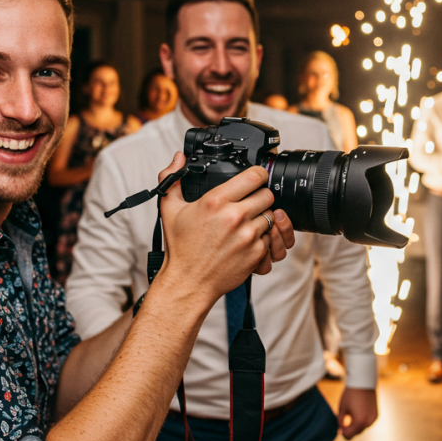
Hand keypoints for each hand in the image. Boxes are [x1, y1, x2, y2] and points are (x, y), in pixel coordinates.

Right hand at [157, 153, 293, 303]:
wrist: (189, 282)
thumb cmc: (180, 248)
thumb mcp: (170, 209)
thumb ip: (172, 178)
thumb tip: (178, 158)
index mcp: (216, 201)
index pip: (254, 176)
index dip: (257, 174)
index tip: (254, 178)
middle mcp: (234, 216)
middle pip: (267, 194)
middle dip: (259, 196)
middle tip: (249, 202)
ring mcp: (248, 236)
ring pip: (271, 215)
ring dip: (262, 217)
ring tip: (246, 222)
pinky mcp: (256, 253)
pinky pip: (270, 237)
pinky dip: (262, 238)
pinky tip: (246, 239)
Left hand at [337, 388, 377, 439]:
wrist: (363, 382)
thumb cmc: (350, 394)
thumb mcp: (342, 409)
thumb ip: (340, 422)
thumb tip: (340, 431)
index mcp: (359, 422)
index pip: (348, 435)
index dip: (342, 432)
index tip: (338, 427)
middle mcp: (368, 422)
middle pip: (356, 433)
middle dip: (349, 429)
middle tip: (342, 422)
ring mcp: (373, 419)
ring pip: (362, 428)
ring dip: (356, 426)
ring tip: (350, 416)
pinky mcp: (376, 415)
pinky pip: (367, 423)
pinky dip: (362, 421)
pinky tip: (358, 413)